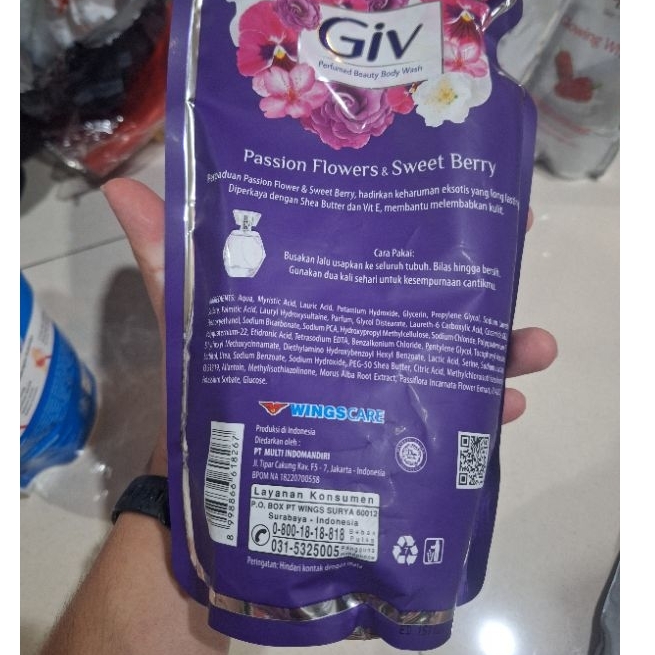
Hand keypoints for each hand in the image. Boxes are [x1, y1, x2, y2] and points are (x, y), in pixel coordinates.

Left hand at [103, 178, 556, 466]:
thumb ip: (167, 258)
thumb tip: (120, 186)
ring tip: (534, 344)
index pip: (386, 239)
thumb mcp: (193, 315)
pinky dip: (483, 415)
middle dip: (486, 263)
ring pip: (463, 353)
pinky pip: (456, 423)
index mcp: (337, 292)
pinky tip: (508, 409)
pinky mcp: (401, 433)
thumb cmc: (219, 383)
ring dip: (505, 345)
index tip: (464, 176)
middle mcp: (373, 329)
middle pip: (439, 289)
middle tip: (520, 235)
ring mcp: (393, 380)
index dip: (426, 206)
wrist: (226, 478)